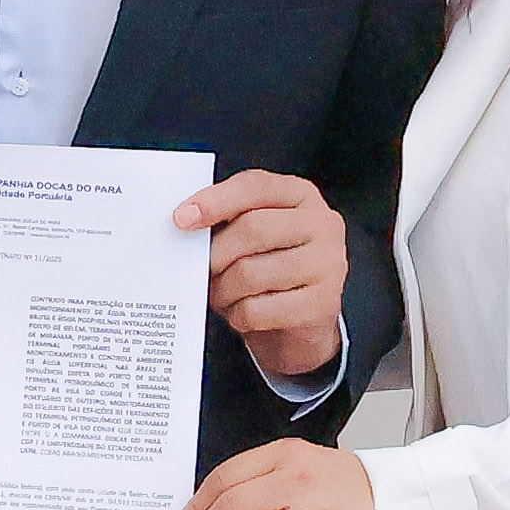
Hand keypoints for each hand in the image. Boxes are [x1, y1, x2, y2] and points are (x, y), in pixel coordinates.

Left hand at [177, 170, 347, 381]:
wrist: (299, 323)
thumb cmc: (269, 269)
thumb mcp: (252, 235)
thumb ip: (228, 220)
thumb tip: (184, 222)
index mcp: (301, 196)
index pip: (255, 186)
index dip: (216, 200)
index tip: (182, 218)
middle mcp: (322, 224)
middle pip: (252, 229)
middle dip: (215, 254)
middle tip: (201, 271)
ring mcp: (328, 264)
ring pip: (252, 273)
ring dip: (223, 290)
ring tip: (222, 295)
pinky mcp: (322, 304)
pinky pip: (259, 309)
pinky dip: (239, 315)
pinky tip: (242, 313)